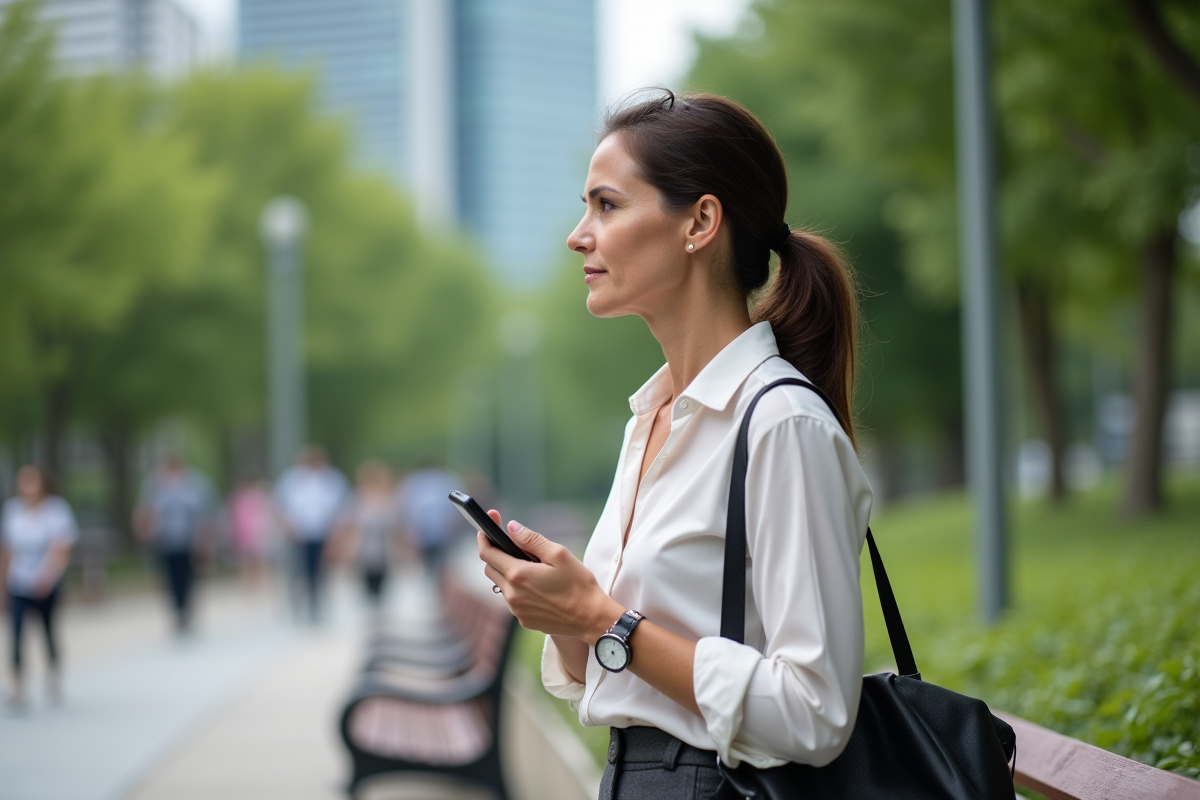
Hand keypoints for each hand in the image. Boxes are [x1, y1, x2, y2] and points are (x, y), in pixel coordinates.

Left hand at [477, 510, 622, 643]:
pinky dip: (518, 590)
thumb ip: (531, 539)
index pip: (487, 554)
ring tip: (531, 568)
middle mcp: (512, 594)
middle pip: (490, 569)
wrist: (591, 618)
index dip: (484, 539)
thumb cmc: (578, 584)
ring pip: (501, 585)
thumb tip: (512, 528)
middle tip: (512, 547)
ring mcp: (516, 610)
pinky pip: (513, 600)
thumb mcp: (558, 554)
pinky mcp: (524, 620)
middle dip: (496, 555)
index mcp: (518, 574)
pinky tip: (538, 587)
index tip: (484, 530)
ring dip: (508, 573)